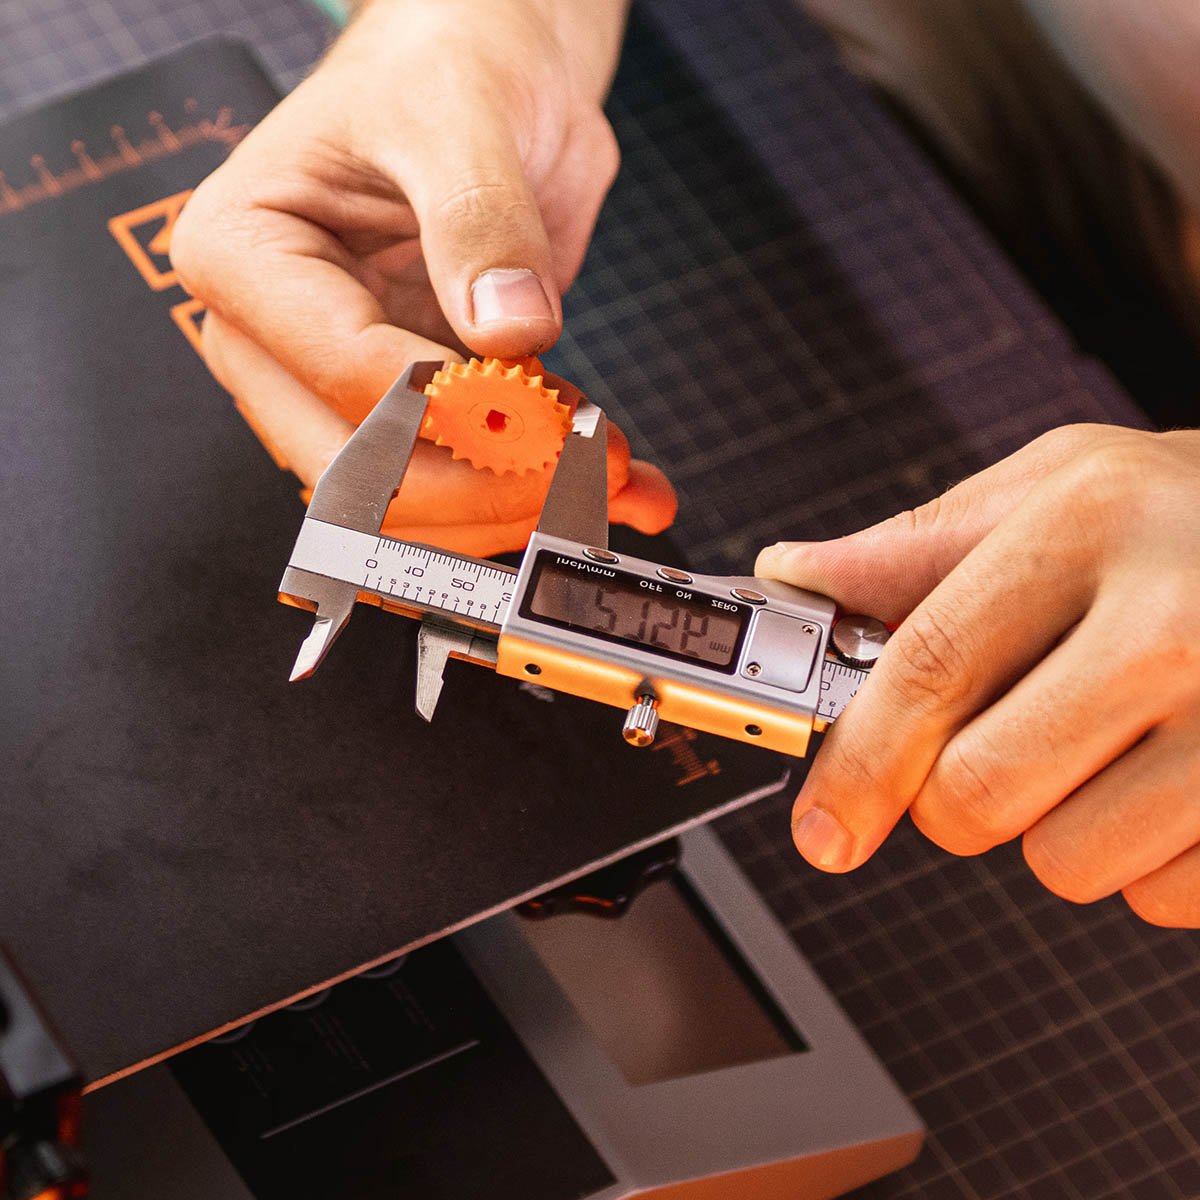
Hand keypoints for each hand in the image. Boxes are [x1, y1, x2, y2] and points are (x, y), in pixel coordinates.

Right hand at [170, 0, 674, 556]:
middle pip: (363, 470)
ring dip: (518, 507)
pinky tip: (626, 487)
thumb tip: (510, 330)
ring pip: (411, 498)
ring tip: (619, 476)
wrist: (489, 70)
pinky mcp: (411, 405)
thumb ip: (479, 220)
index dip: (458, 415)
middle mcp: (277, 338)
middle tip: (591, 471)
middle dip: (483, 488)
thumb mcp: (460, 117)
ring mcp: (340, 381)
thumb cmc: (445, 65)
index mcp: (245, 257)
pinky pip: (464, 477)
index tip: (554, 423)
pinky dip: (544, 493)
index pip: (347, 373)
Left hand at [756, 424, 1199, 926]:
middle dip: (954, 797)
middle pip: (981, 791)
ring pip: (1070, 862)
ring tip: (1116, 738)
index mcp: (1091, 526)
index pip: (930, 669)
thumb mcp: (1064, 485)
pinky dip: (1150, 855)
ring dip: (1064, 823)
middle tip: (996, 747)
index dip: (858, 761)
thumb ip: (921, 546)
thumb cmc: (1195, 513)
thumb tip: (798, 571)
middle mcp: (1176, 625)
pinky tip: (1181, 774)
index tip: (824, 824)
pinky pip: (1163, 896)